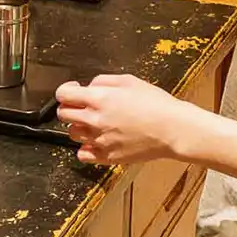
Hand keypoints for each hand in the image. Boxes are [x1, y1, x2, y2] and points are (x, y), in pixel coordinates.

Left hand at [55, 74, 194, 165]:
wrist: (173, 129)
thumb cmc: (156, 104)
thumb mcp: (129, 80)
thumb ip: (103, 81)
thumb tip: (90, 87)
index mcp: (99, 98)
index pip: (63, 95)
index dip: (65, 90)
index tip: (73, 90)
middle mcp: (94, 119)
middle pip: (63, 115)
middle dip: (70, 107)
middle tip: (82, 106)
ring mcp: (99, 140)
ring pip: (72, 134)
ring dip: (79, 127)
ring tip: (95, 123)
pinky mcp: (107, 157)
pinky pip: (83, 154)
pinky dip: (85, 148)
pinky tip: (96, 141)